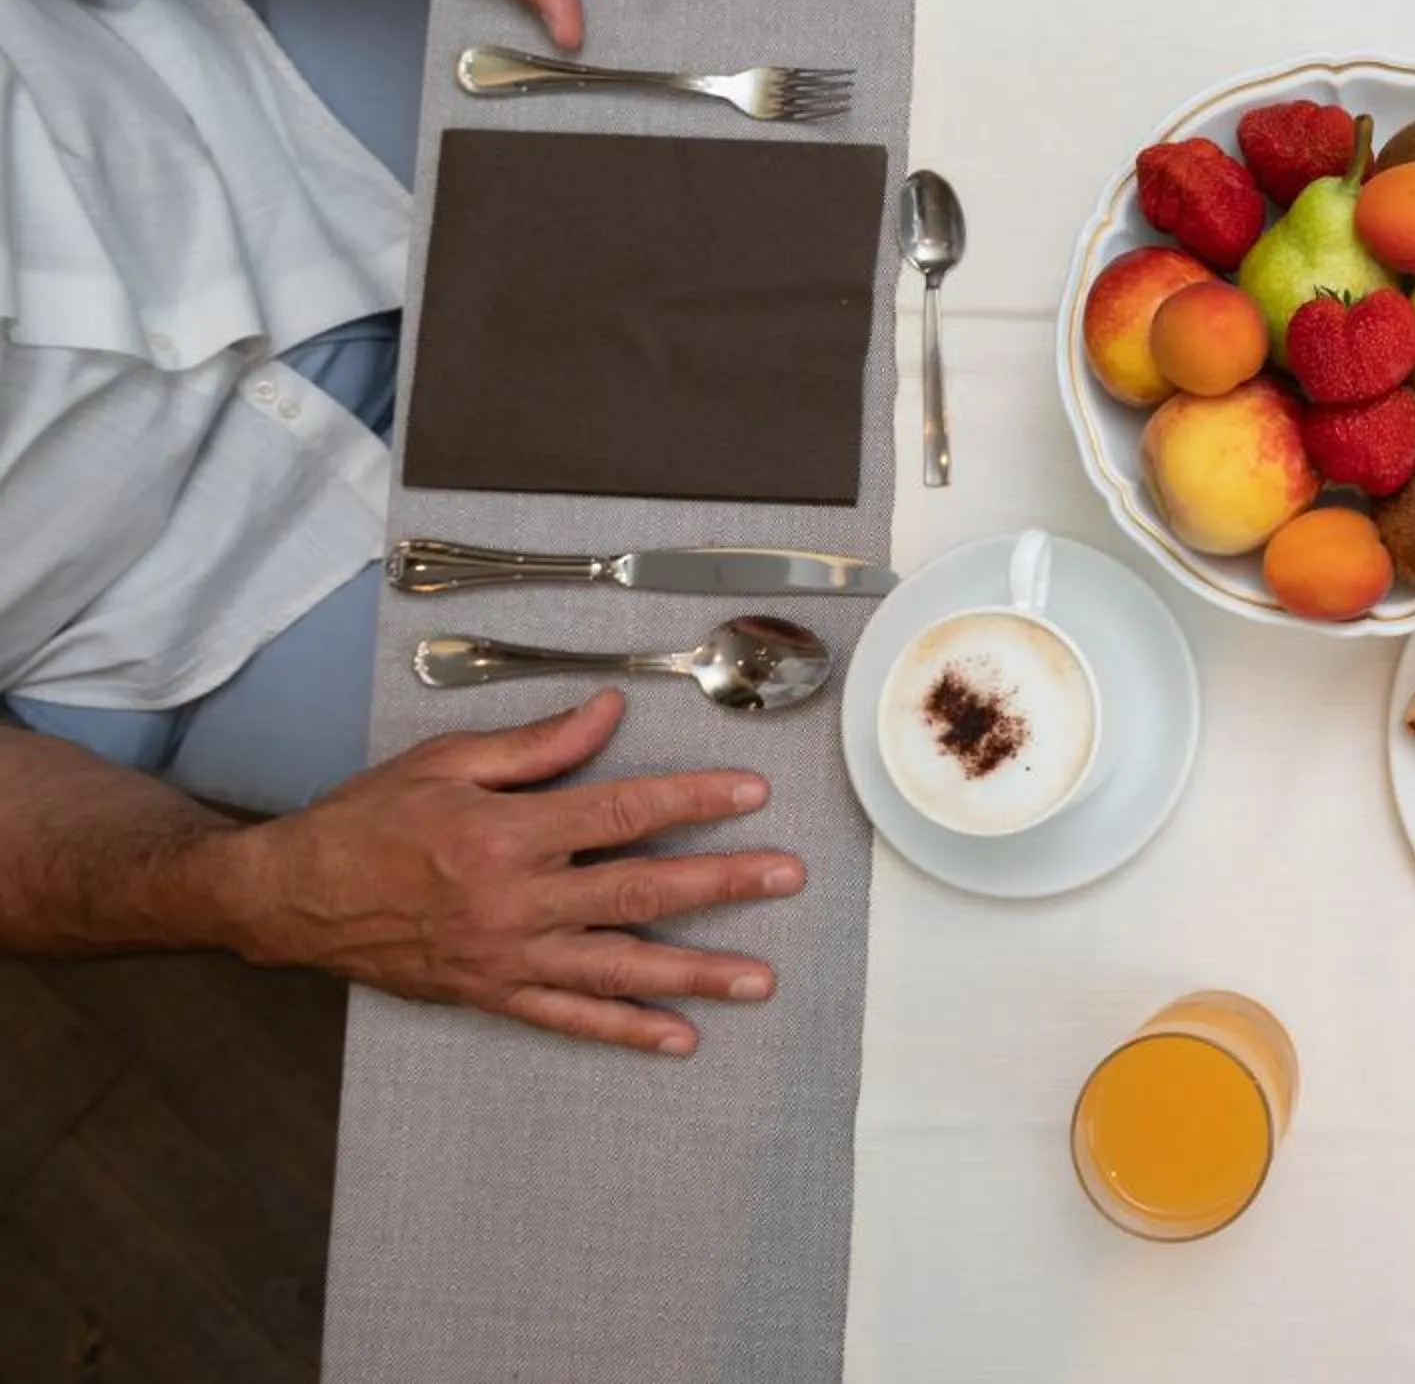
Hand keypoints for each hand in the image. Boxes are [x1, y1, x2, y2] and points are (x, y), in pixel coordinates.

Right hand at [207, 691, 804, 1055]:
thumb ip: (537, 745)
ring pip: (618, 967)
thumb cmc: (367, 821)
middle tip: (786, 877)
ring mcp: (506, 955)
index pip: (620, 813)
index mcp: (505, 833)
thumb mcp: (446, 761)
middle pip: (638, 892)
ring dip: (696, 973)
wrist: (290, 897)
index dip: (690, 802)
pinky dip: (626, 1030)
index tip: (750, 794)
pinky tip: (680, 1037)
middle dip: (722, 885)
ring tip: (761, 978)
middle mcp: (514, 900)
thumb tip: (607, 713)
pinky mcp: (490, 993)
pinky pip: (569, 1017)